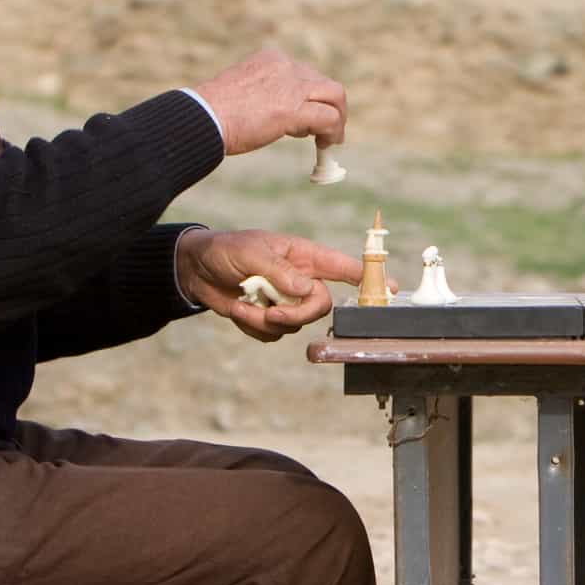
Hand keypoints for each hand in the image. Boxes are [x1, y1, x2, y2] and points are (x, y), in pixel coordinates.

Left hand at [176, 228, 362, 342]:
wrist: (194, 268)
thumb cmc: (226, 249)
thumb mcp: (252, 253)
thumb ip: (282, 271)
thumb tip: (308, 290)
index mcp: (303, 256)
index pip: (342, 267)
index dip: (367, 277)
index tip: (390, 288)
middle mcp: (299, 280)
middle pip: (320, 305)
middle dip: (297, 314)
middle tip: (272, 311)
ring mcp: (284, 301)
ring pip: (295, 325)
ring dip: (265, 320)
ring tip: (242, 304)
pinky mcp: (267, 318)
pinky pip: (273, 335)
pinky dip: (253, 327)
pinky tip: (238, 309)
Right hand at [193, 49, 347, 156]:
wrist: (202, 118)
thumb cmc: (211, 111)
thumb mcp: (241, 92)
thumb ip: (262, 95)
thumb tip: (274, 115)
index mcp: (270, 59)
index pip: (305, 74)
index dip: (311, 96)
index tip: (308, 114)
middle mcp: (285, 66)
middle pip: (324, 83)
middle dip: (331, 105)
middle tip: (328, 128)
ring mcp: (292, 86)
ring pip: (335, 96)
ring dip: (338, 118)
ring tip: (332, 139)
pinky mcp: (294, 109)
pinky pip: (328, 118)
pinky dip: (333, 132)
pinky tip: (327, 145)